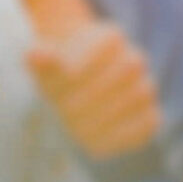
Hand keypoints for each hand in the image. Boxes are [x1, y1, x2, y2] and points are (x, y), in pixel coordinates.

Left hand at [26, 20, 160, 158]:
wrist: (77, 95)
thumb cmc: (60, 78)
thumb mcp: (47, 67)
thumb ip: (42, 61)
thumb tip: (33, 56)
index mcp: (109, 38)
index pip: (106, 44)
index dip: (83, 63)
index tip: (58, 83)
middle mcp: (134, 60)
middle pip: (124, 69)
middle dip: (91, 93)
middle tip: (62, 112)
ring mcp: (144, 88)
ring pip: (135, 96)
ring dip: (103, 116)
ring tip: (73, 129)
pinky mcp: (150, 117)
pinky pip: (146, 124)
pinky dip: (121, 135)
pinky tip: (93, 143)